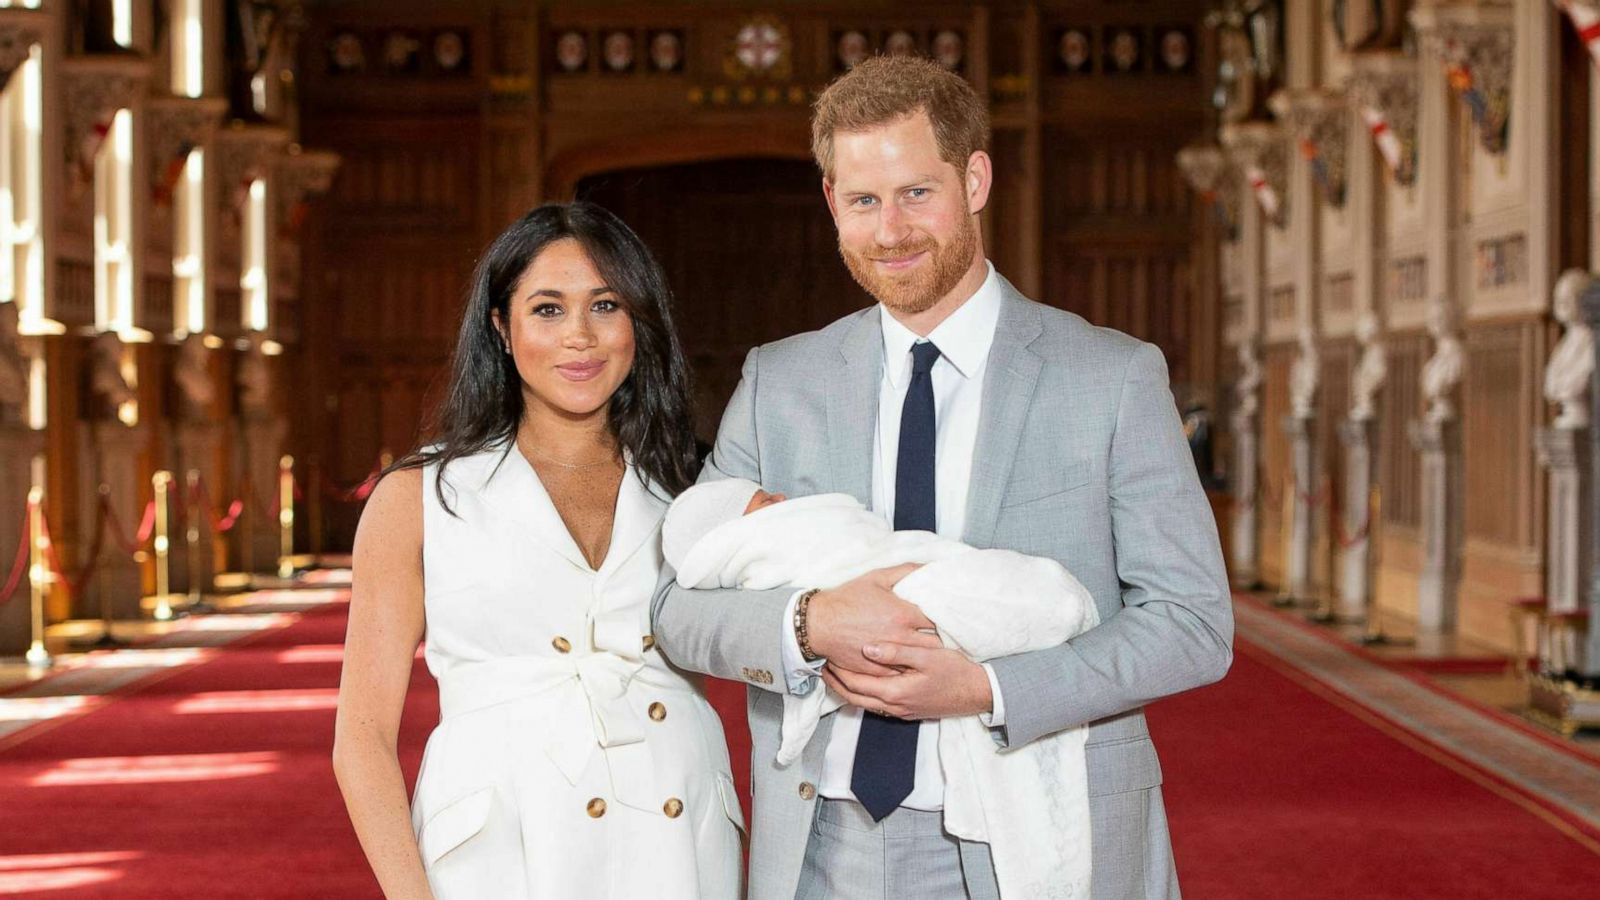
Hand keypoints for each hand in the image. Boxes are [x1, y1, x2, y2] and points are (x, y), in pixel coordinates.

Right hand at [807, 563, 941, 675]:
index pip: (939, 620)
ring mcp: (889, 657)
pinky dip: (911, 670)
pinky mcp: (878, 670)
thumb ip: (906, 571)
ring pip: (921, 661)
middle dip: (945, 641)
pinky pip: (902, 674)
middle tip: (953, 639)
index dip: (949, 620)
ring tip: (940, 655)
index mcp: (903, 614)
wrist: (818, 624)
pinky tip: (917, 666)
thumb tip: (928, 567)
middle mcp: (899, 637)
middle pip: (935, 644)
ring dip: (931, 658)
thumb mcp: (876, 578)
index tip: (954, 619)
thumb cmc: (847, 599)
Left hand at [822, 643, 993, 719]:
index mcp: (895, 692)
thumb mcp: (928, 656)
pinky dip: (863, 693)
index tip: (827, 655)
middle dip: (836, 682)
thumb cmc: (955, 671)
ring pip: (864, 703)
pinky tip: (862, 680)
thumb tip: (867, 648)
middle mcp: (894, 706)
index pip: (855, 684)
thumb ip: (897, 652)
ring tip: (836, 672)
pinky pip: (876, 704)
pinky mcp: (907, 711)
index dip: (838, 671)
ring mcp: (900, 711)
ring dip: (847, 689)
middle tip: (823, 664)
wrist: (978, 694)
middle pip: (854, 697)